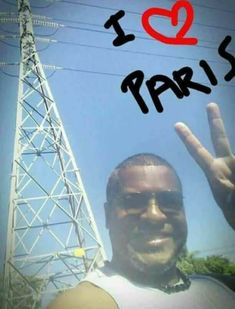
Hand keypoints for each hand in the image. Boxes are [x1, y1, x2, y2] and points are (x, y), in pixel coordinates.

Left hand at [175, 103, 234, 228]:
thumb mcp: (231, 207)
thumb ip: (231, 193)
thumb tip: (230, 185)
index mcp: (214, 172)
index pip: (198, 152)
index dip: (188, 139)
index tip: (177, 125)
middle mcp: (226, 165)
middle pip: (219, 139)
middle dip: (215, 121)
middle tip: (210, 105)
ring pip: (233, 147)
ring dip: (224, 138)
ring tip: (222, 152)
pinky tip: (234, 177)